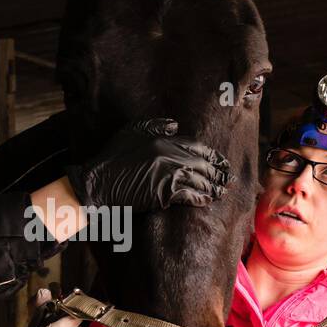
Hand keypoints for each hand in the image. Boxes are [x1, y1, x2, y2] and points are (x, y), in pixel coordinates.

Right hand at [66, 118, 230, 212]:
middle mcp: (170, 155)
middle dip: (217, 172)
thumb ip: (154, 125)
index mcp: (163, 140)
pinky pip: (190, 195)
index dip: (211, 155)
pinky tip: (207, 201)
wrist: (98, 183)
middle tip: (227, 179)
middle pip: (202, 163)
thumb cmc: (112, 158)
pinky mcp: (165, 192)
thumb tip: (175, 125)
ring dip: (212, 187)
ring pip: (199, 180)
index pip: (196, 146)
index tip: (220, 161)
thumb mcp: (131, 132)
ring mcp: (169, 173)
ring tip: (221, 192)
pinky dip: (200, 198)